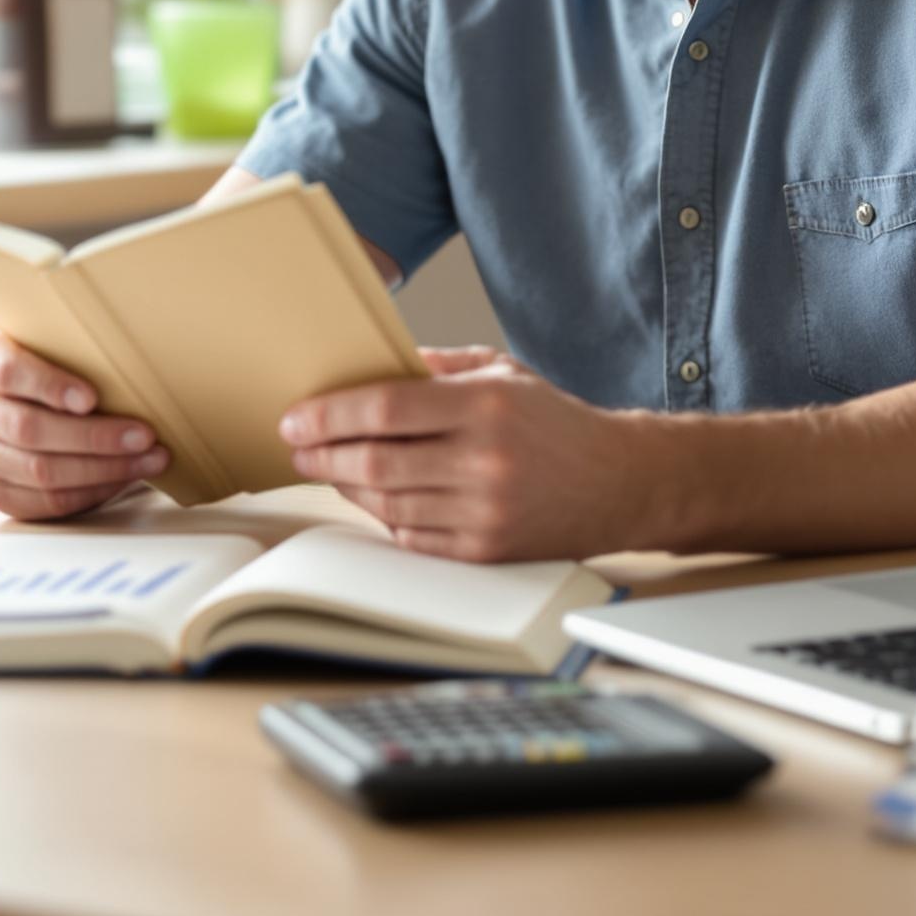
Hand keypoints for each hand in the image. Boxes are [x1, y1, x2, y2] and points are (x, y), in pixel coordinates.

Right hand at [0, 326, 169, 519]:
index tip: (91, 398)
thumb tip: (133, 363)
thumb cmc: (46, 358)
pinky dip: (88, 492)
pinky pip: (43, 501)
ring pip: (39, 471)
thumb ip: (71, 345)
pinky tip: (121, 478)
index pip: (7, 372)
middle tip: (143, 435)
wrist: (19, 391)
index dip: (49, 386)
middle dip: (94, 436)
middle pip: (28, 429)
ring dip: (102, 469)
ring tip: (147, 459)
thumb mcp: (47, 337)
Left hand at [278, 347, 650, 561]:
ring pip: (387, 504)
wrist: (620, 483)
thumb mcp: (502, 371)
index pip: (386, 408)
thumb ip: (438, 366)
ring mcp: (485, 511)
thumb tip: (372, 364)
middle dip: (323, 456)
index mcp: (486, 405)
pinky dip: (384, 516)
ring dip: (347, 487)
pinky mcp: (486, 551)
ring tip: (329, 468)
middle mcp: (484, 460)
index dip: (330, 415)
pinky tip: (373, 498)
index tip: (296, 419)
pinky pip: (412, 536)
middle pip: (376, 462)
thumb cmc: (554, 421)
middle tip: (296, 448)